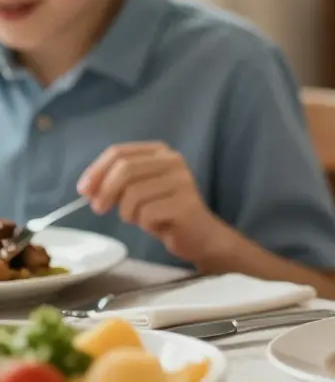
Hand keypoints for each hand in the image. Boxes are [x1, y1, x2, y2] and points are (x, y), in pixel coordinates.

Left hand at [77, 141, 229, 263]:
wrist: (197, 235)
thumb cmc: (162, 211)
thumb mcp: (136, 190)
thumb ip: (114, 183)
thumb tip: (87, 188)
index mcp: (159, 152)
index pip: (119, 152)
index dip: (96, 171)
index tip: (84, 190)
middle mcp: (173, 161)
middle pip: (125, 169)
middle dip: (105, 192)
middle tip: (99, 209)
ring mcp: (182, 181)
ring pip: (134, 193)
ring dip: (127, 212)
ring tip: (137, 218)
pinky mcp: (186, 204)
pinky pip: (147, 213)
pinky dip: (143, 223)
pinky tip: (154, 224)